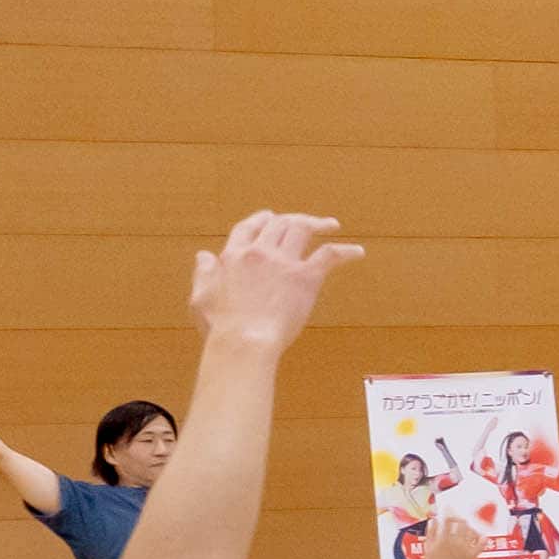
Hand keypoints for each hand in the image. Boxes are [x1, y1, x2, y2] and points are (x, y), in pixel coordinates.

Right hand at [190, 210, 360, 349]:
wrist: (245, 341)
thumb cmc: (221, 327)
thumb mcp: (201, 297)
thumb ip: (203, 273)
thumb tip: (203, 255)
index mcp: (233, 256)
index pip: (247, 228)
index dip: (260, 219)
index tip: (269, 217)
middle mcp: (259, 253)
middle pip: (278, 224)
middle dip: (292, 219)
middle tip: (306, 223)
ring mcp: (283, 262)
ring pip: (301, 229)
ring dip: (318, 223)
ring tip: (331, 225)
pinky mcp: (305, 277)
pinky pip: (329, 255)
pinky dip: (345, 250)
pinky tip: (358, 252)